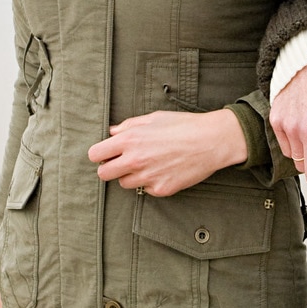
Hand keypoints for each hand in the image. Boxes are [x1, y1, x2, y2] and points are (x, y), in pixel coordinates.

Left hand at [89, 109, 245, 196]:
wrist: (211, 141)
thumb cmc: (183, 125)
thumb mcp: (153, 118)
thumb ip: (128, 126)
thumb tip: (112, 133)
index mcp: (129, 139)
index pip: (95, 154)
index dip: (100, 154)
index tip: (108, 154)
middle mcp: (134, 160)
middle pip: (103, 174)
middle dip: (110, 168)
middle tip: (122, 163)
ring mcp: (147, 177)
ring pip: (124, 184)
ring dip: (131, 176)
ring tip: (148, 164)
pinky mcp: (161, 189)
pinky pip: (146, 189)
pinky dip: (151, 183)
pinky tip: (164, 170)